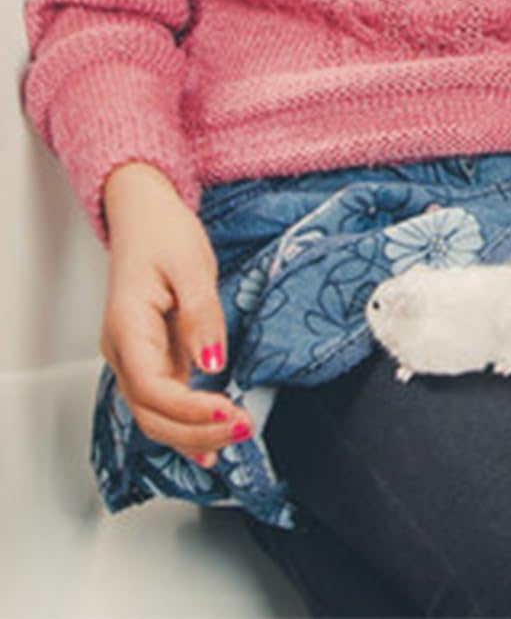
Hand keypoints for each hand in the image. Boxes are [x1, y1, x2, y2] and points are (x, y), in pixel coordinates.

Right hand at [99, 163, 249, 468]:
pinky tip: (211, 441)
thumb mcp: (192, 266)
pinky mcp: (151, 355)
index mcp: (127, 329)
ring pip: (155, 414)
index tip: (230, 413)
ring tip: (234, 439)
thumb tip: (213, 365)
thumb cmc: (163, 233)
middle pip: (151, 413)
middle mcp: (123, 351)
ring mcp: (135, 356)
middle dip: (195, 432)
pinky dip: (186, 423)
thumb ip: (202, 316)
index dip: (190, 411)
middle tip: (242, 431)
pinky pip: (164, 400)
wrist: (145, 214)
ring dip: (192, 434)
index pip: (153, 389)